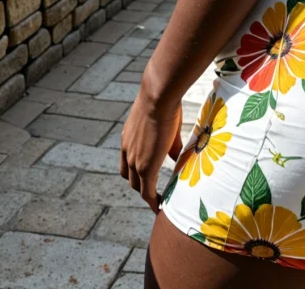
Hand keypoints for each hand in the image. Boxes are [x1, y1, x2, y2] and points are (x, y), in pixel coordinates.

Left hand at [120, 88, 182, 212]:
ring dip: (148, 195)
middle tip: (155, 192)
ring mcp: (135, 160)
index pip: (128, 163)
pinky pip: (147, 192)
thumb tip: (178, 157)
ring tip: (160, 203)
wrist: (158, 96)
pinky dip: (153, 201)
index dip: (137, 173)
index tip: (147, 179)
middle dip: (142, 186)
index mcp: (128, 138)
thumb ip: (169, 144)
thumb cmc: (164, 101)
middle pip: (131, 177)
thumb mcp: (163, 122)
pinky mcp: (146, 167)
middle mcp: (127, 151)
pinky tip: (161, 207)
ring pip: (138, 186)